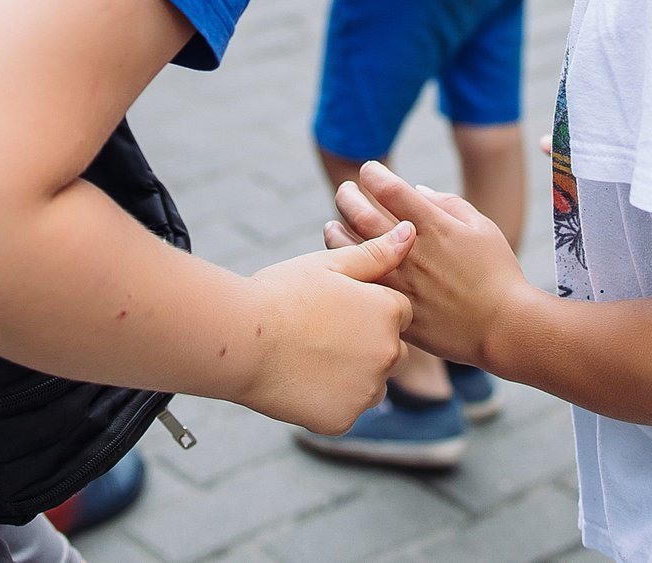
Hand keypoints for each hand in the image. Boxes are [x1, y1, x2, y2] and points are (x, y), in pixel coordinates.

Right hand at [239, 224, 414, 432]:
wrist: (241, 339)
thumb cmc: (282, 294)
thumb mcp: (330, 265)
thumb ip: (377, 253)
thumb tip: (410, 232)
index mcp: (388, 313)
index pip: (397, 312)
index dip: (366, 307)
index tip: (335, 307)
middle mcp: (387, 355)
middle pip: (390, 350)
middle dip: (367, 343)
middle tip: (320, 332)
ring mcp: (366, 391)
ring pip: (371, 384)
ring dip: (353, 375)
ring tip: (309, 356)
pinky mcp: (343, 420)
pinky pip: (346, 409)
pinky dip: (329, 400)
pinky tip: (300, 381)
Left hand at [326, 161, 529, 370]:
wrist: (503, 327)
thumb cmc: (498, 273)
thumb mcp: (482, 227)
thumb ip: (449, 204)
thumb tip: (418, 191)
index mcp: (434, 226)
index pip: (391, 189)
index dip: (374, 174)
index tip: (368, 170)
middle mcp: (411, 251)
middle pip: (362, 214)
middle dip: (347, 195)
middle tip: (344, 189)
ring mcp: (401, 281)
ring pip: (352, 250)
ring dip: (337, 230)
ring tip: (332, 222)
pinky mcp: (396, 308)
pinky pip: (360, 284)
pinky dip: (346, 269)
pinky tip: (343, 264)